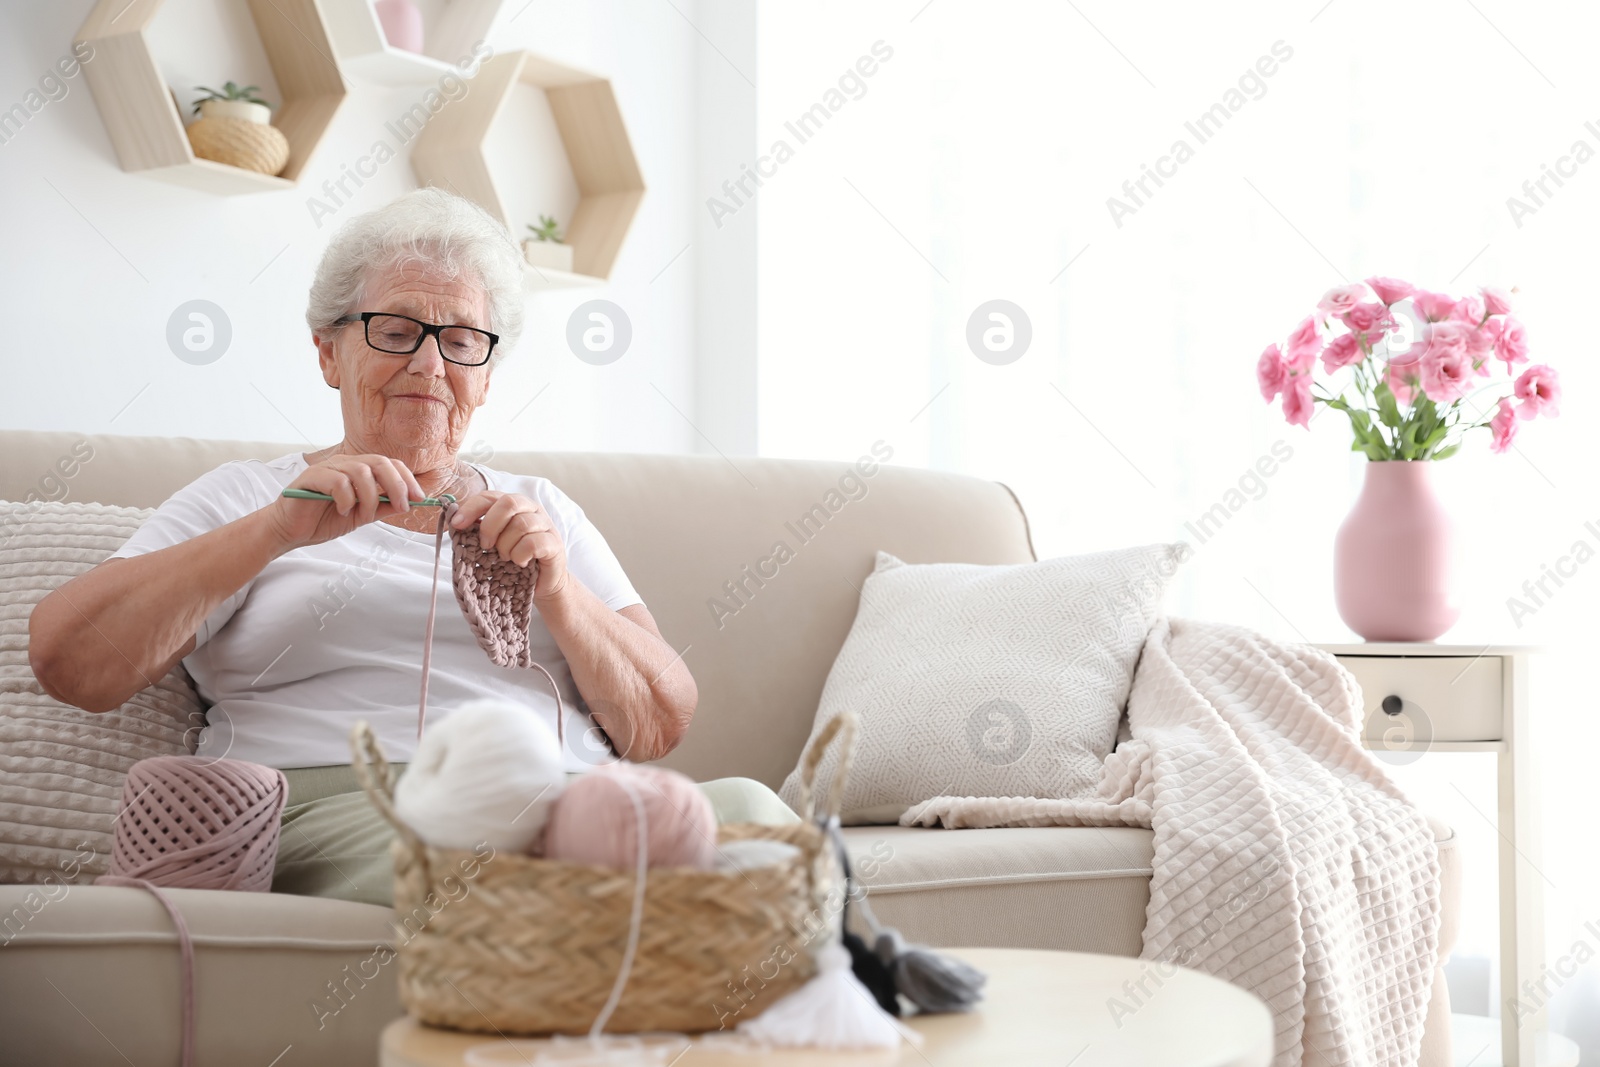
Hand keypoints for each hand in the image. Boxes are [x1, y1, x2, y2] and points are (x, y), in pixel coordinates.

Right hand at [263, 453, 425, 551]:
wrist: (291, 531)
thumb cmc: (324, 520)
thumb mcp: (362, 516)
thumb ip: (382, 507)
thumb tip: (408, 503)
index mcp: (359, 470)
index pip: (389, 464)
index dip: (407, 479)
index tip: (419, 498)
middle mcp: (344, 464)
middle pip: (379, 462)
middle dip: (396, 485)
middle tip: (401, 506)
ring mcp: (327, 468)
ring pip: (360, 471)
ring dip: (369, 496)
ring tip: (363, 514)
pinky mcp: (311, 477)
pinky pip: (336, 481)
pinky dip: (346, 498)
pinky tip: (343, 510)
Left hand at [448, 491, 569, 599]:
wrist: (541, 584)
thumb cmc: (514, 560)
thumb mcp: (493, 542)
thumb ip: (478, 529)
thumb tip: (455, 521)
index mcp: (514, 505)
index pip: (490, 496)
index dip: (471, 508)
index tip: (457, 524)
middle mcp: (531, 510)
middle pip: (509, 503)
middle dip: (490, 526)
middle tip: (485, 546)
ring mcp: (546, 526)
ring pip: (521, 524)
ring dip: (506, 546)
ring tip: (506, 557)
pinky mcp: (554, 544)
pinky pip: (533, 543)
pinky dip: (520, 555)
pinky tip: (520, 562)